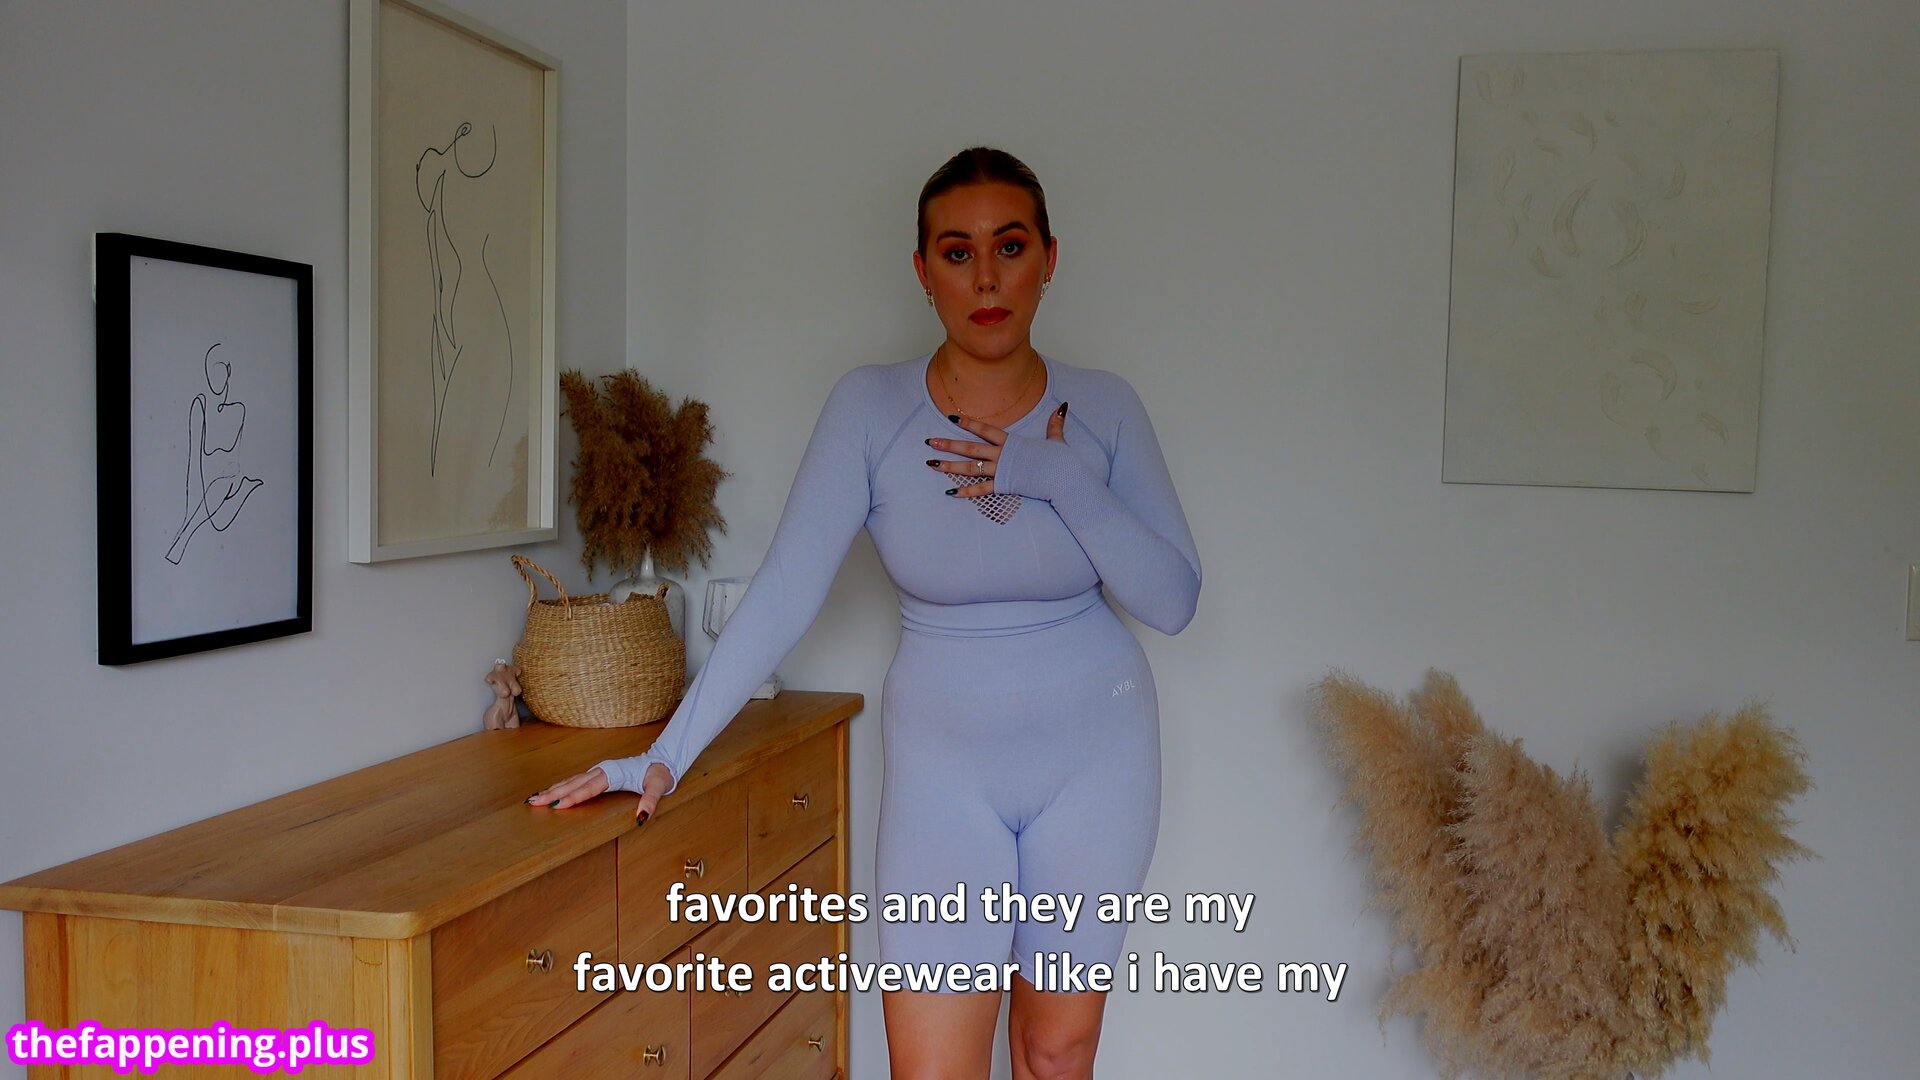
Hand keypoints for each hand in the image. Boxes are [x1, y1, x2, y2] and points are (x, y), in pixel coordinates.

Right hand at [525, 762, 674, 824]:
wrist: (662, 760)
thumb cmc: (659, 774)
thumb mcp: (659, 787)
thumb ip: (650, 801)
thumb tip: (641, 817)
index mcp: (613, 774)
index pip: (589, 788)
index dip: (573, 797)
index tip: (556, 805)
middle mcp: (602, 770)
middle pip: (574, 783)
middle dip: (553, 793)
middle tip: (533, 802)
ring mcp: (599, 771)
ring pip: (571, 781)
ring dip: (553, 789)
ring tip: (534, 798)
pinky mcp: (598, 774)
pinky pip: (576, 780)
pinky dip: (561, 786)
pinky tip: (551, 791)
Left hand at [927, 401, 1067, 497]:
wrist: (1062, 478)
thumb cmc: (1060, 460)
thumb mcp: (1056, 440)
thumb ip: (1054, 424)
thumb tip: (1062, 407)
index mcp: (1011, 442)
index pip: (985, 429)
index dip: (968, 423)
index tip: (951, 417)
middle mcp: (1001, 454)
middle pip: (970, 448)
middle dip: (949, 444)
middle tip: (930, 441)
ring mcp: (1001, 470)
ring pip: (970, 468)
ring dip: (950, 466)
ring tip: (932, 464)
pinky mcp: (1003, 486)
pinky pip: (981, 490)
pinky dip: (966, 492)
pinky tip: (951, 493)